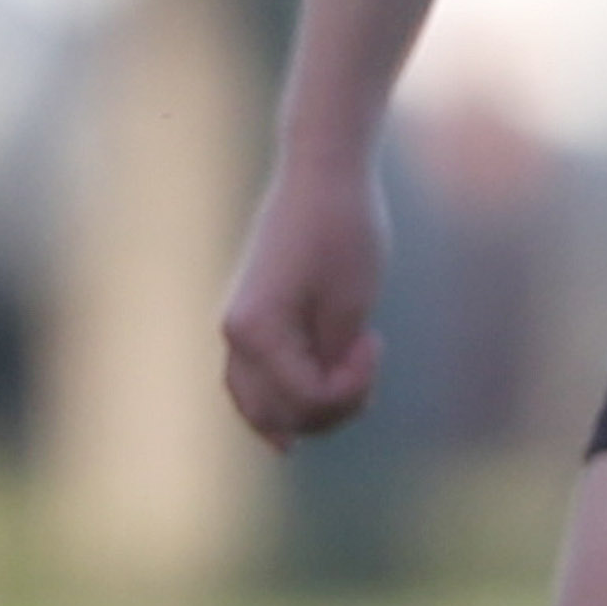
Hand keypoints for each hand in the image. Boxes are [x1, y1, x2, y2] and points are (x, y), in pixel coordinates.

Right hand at [216, 157, 387, 445]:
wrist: (322, 176)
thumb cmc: (345, 234)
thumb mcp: (352, 307)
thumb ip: (331, 364)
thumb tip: (312, 409)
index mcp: (255, 331)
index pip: (307, 400)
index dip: (352, 387)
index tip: (373, 341)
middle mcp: (233, 335)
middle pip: (280, 415)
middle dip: (331, 409)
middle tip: (365, 357)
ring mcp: (236, 329)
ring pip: (260, 406)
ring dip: (309, 409)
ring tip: (352, 371)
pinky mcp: (250, 321)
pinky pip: (254, 383)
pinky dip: (281, 402)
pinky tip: (293, 429)